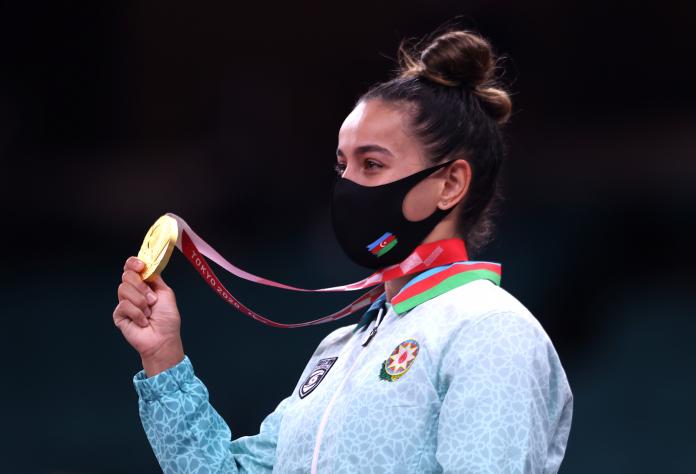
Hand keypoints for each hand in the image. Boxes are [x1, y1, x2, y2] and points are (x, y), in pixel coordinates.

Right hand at [113, 257, 183, 375]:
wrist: (163, 339)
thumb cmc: (167, 320)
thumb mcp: (166, 293)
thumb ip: (155, 278)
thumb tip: (146, 266)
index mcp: (145, 285)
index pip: (132, 268)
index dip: (134, 263)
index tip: (140, 266)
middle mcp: (133, 292)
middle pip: (126, 275)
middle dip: (141, 286)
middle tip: (151, 299)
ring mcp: (125, 303)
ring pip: (123, 289)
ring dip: (141, 301)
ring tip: (149, 312)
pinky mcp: (119, 314)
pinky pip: (124, 305)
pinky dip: (137, 313)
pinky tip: (143, 321)